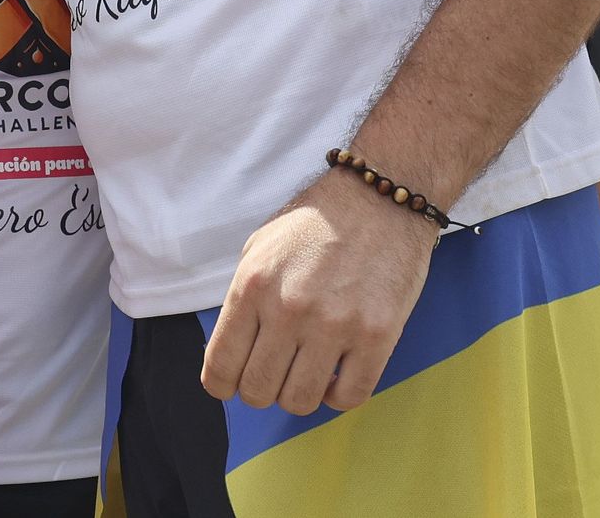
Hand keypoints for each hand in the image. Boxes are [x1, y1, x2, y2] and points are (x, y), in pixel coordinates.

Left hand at [204, 168, 434, 414]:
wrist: (379, 199)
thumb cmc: (315, 225)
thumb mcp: (259, 250)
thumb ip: (242, 301)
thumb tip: (231, 352)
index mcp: (253, 285)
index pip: (220, 365)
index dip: (221, 385)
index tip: (230, 384)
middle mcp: (289, 308)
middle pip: (258, 390)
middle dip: (260, 391)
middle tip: (273, 374)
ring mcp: (335, 324)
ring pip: (300, 401)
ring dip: (298, 395)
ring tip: (305, 372)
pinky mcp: (377, 336)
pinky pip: (349, 397)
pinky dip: (337, 396)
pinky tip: (336, 374)